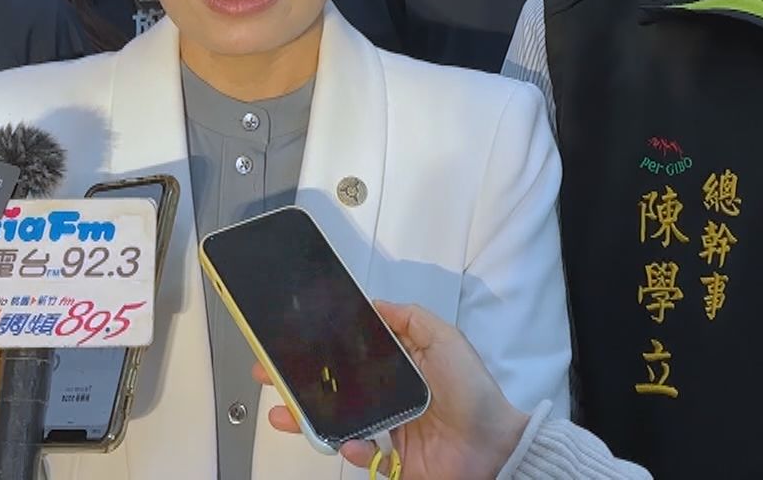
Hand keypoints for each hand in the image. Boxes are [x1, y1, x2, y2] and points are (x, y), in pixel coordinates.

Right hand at [254, 301, 529, 479]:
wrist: (493, 448)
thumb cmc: (473, 393)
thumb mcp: (446, 341)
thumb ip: (411, 319)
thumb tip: (376, 303)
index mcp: (398, 367)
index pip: (351, 354)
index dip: (322, 347)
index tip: (293, 340)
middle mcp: (387, 396)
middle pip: (333, 387)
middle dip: (298, 381)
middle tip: (269, 374)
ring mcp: (384, 428)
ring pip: (335, 420)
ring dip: (305, 416)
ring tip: (282, 412)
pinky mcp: (387, 458)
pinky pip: (356, 451)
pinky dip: (348, 447)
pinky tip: (349, 442)